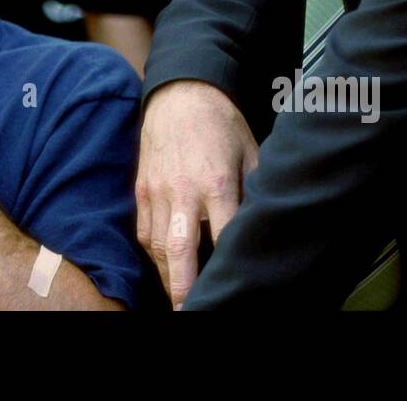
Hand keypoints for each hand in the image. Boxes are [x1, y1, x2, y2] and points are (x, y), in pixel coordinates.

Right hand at [135, 80, 258, 308]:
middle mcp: (183, 190)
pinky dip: (153, 253)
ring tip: (179, 299)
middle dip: (183, 287)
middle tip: (188, 313)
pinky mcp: (141, 189)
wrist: (180, 93)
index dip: (228, 264)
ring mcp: (157, 191)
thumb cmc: (221, 124)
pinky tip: (165, 267)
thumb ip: (256, 189)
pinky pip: (143, 230)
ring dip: (167, 277)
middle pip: (180, 249)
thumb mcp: (251, 151)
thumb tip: (265, 223)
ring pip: (158, 245)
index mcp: (217, 182)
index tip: (234, 285)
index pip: (224, 235)